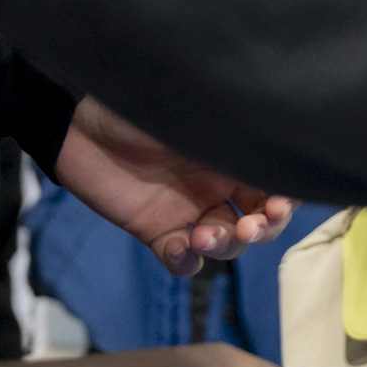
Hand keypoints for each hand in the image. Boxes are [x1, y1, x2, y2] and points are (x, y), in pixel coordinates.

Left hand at [53, 98, 294, 276]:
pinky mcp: (154, 228)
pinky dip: (185, 262)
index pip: (277, 185)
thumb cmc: (145, 104)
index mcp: (238, 154)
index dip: (286, 201)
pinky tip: (177, 249)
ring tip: (201, 238)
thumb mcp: (203, 113)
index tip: (277, 205)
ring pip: (225, 243)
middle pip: (260, 221)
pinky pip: (180, 258)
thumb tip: (284, 144)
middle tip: (249, 228)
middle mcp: (220, 184)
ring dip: (224, 247)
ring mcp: (188, 209)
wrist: (80, 120)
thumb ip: (240, 131)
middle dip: (262, 230)